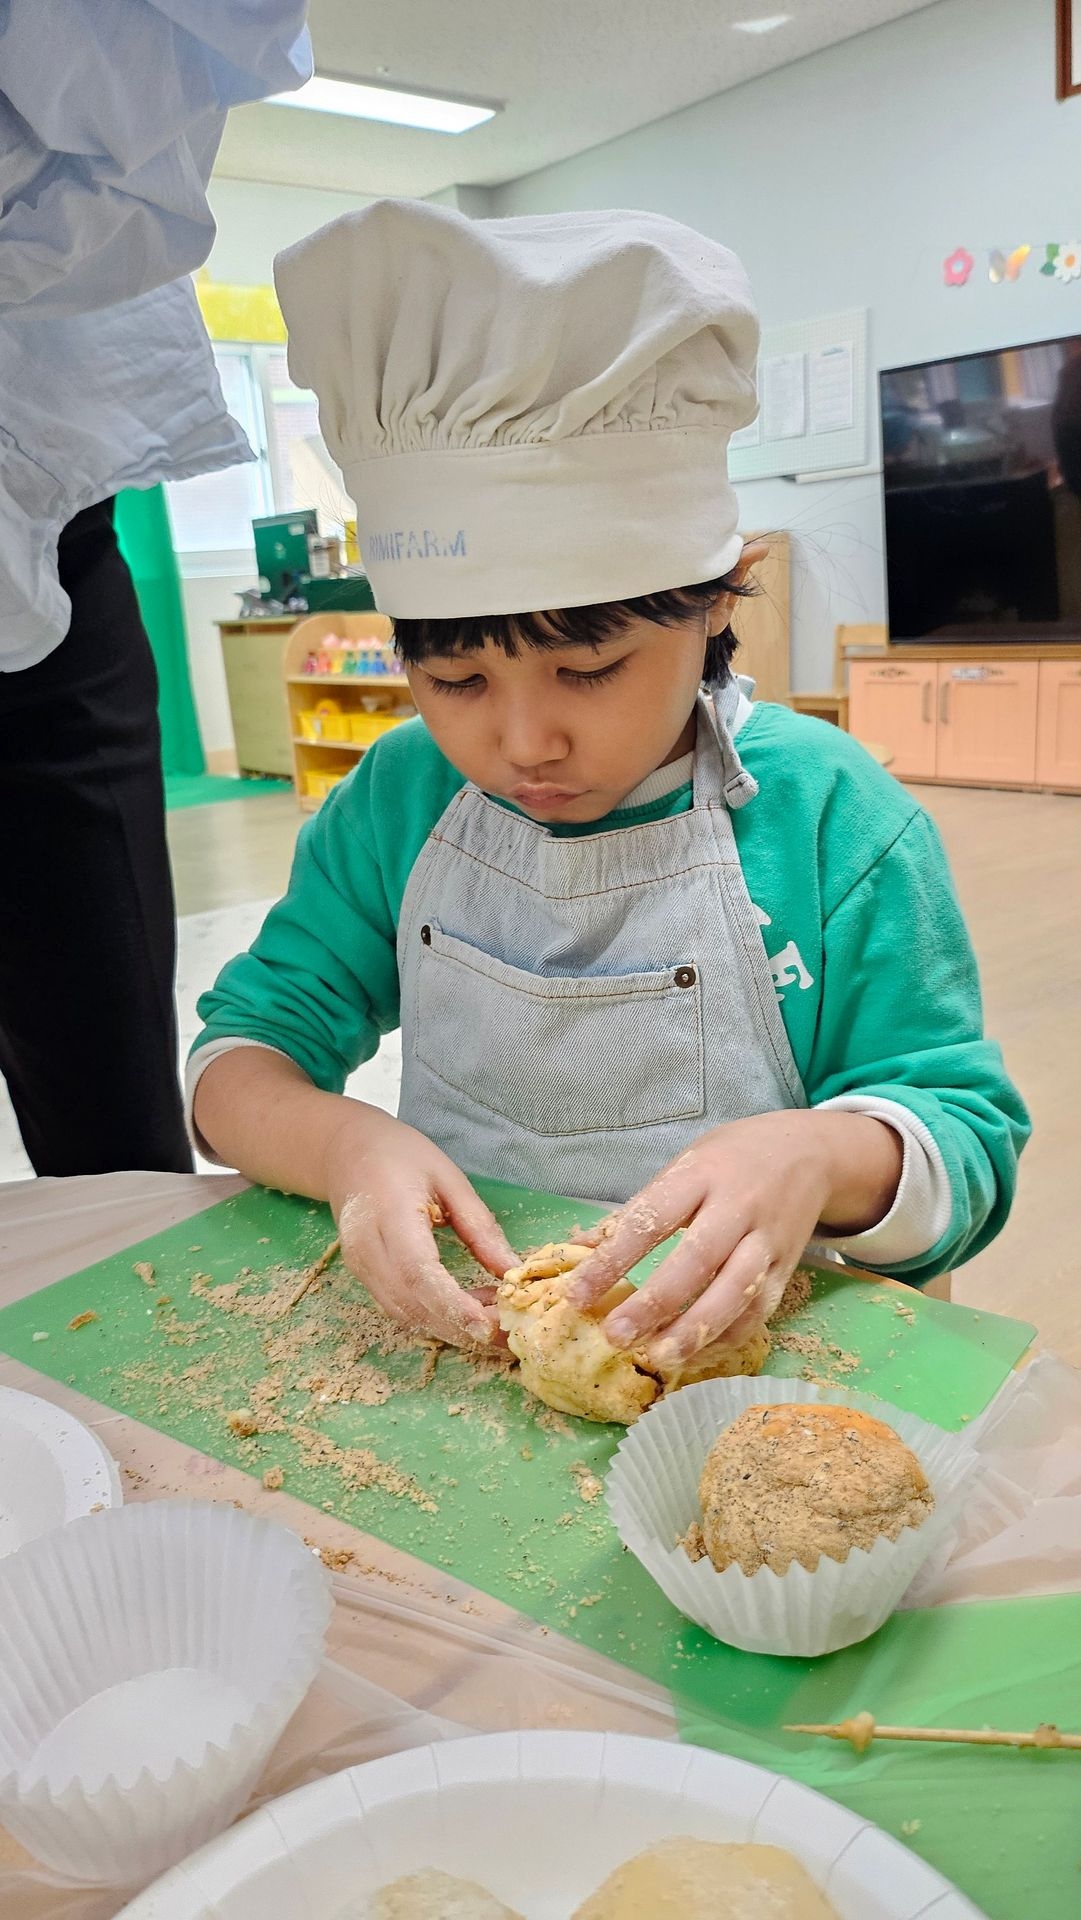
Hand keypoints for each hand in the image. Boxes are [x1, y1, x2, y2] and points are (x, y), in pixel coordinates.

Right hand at [324, 1107, 515, 1347]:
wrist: (346, 1151)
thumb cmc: (400, 1155)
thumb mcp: (449, 1178)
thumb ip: (479, 1226)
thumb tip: (513, 1270)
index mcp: (389, 1213)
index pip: (417, 1272)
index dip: (453, 1305)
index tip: (490, 1325)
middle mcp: (367, 1249)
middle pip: (412, 1304)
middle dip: (461, 1328)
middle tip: (509, 1335)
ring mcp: (360, 1268)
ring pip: (405, 1315)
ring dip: (451, 1327)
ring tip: (496, 1320)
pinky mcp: (364, 1278)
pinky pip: (400, 1309)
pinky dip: (436, 1318)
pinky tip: (469, 1309)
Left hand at [565, 1110, 902, 1367]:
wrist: (809, 1152)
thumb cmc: (731, 1159)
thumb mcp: (683, 1166)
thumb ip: (639, 1210)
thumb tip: (581, 1248)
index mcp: (700, 1174)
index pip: (650, 1220)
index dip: (612, 1260)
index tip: (577, 1294)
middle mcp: (737, 1206)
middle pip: (697, 1260)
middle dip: (655, 1303)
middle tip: (616, 1336)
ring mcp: (767, 1240)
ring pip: (735, 1292)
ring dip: (696, 1330)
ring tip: (659, 1357)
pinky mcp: (788, 1267)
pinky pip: (761, 1310)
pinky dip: (729, 1337)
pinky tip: (697, 1355)